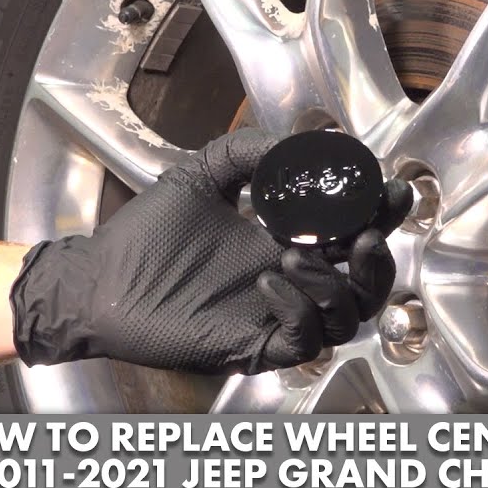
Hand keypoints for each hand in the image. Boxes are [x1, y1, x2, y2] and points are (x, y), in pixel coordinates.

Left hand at [10, 129, 412, 374]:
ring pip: (346, 318)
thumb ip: (246, 151)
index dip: (380, 215)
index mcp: (287, 241)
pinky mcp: (257, 345)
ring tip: (298, 251)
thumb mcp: (201, 177)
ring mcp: (277, 317)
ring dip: (335, 284)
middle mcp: (292, 283)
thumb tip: (297, 142)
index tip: (388, 191)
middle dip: (376, 260)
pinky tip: (268, 278)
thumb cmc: (145, 237)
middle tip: (362, 233)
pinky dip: (298, 309)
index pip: (353, 234)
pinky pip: (305, 341)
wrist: (99, 279)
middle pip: (366, 286)